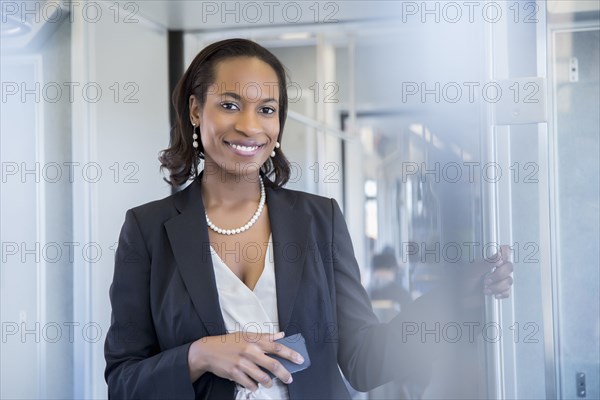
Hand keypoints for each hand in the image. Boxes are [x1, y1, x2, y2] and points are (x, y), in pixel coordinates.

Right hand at [188, 331, 303, 391]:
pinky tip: (255, 385)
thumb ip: (265, 336)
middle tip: (289, 378)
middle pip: (273, 364)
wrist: (208, 351)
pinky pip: (250, 384)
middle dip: (284, 373)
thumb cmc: (229, 342)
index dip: (290, 353)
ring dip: (269, 382)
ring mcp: (242, 363)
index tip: (300, 359)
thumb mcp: (247, 335)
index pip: (276, 347)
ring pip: (262, 377)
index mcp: (254, 341)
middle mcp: (250, 351)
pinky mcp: (235, 373)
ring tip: (270, 383)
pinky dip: (254, 386)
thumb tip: (281, 335)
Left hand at [458, 244, 513, 305]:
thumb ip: (487, 263)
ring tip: (485, 289)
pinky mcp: (500, 290)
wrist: (461, 298)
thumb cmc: (463, 282)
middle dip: (499, 275)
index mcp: (489, 260)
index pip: (504, 252)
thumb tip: (498, 254)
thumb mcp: (473, 271)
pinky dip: (501, 293)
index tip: (498, 263)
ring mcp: (499, 279)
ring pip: (509, 280)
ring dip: (497, 286)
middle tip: (486, 280)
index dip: (505, 255)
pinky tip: (493, 294)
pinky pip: (508, 291)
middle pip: (509, 267)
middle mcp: (495, 268)